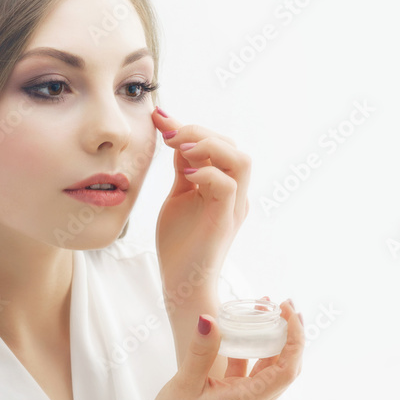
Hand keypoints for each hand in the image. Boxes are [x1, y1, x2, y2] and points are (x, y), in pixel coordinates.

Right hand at [141, 300, 305, 399]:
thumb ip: (201, 351)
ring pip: (268, 370)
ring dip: (270, 341)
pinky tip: (239, 334)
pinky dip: (250, 353)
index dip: (294, 336)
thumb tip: (210, 317)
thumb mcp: (184, 386)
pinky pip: (250, 375)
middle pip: (285, 366)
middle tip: (282, 303)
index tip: (285, 309)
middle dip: (289, 334)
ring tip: (264, 310)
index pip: (287, 367)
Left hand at [151, 107, 250, 302]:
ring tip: (181, 149)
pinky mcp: (225, 220)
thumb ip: (183, 169)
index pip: (218, 145)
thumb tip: (176, 136)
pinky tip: (185, 175)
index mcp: (225, 186)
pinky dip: (206, 173)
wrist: (180, 282)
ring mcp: (233, 207)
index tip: (160, 117)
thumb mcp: (179, 196)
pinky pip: (227, 185)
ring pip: (240, 160)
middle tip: (169, 136)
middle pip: (232, 146)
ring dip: (209, 146)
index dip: (190, 127)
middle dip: (199, 132)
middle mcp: (235, 194)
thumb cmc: (179, 244)